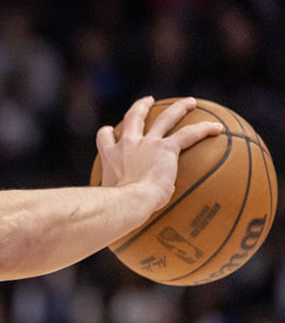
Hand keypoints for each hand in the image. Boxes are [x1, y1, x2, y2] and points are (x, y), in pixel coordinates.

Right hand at [96, 96, 222, 208]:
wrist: (128, 202)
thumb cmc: (117, 208)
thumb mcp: (111, 202)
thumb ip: (115, 202)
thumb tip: (116, 221)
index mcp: (111, 157)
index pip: (105, 138)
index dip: (108, 133)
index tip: (111, 131)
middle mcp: (127, 145)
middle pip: (133, 118)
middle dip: (141, 107)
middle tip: (148, 101)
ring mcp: (146, 144)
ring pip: (164, 118)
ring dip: (178, 108)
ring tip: (189, 103)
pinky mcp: (166, 148)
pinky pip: (189, 134)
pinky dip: (204, 129)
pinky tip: (217, 128)